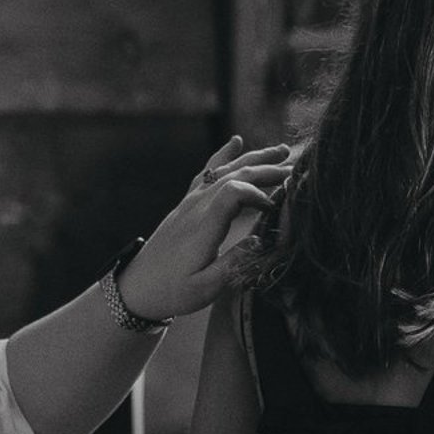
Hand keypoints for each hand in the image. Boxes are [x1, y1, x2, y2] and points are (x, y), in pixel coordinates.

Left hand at [117, 137, 293, 322]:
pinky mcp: (186, 204)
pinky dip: (224, 155)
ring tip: (282, 151)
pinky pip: (207, 172)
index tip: (273, 208)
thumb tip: (259, 240)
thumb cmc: (172, 291)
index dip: (258, 193)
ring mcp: (189, 203)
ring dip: (254, 159)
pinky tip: (236, 142)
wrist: (137, 288)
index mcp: (203, 226)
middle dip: (266, 170)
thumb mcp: (206, 288)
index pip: (233, 192)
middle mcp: (196, 208)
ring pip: (224, 170)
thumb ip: (233, 263)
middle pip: (234, 175)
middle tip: (296, 170)